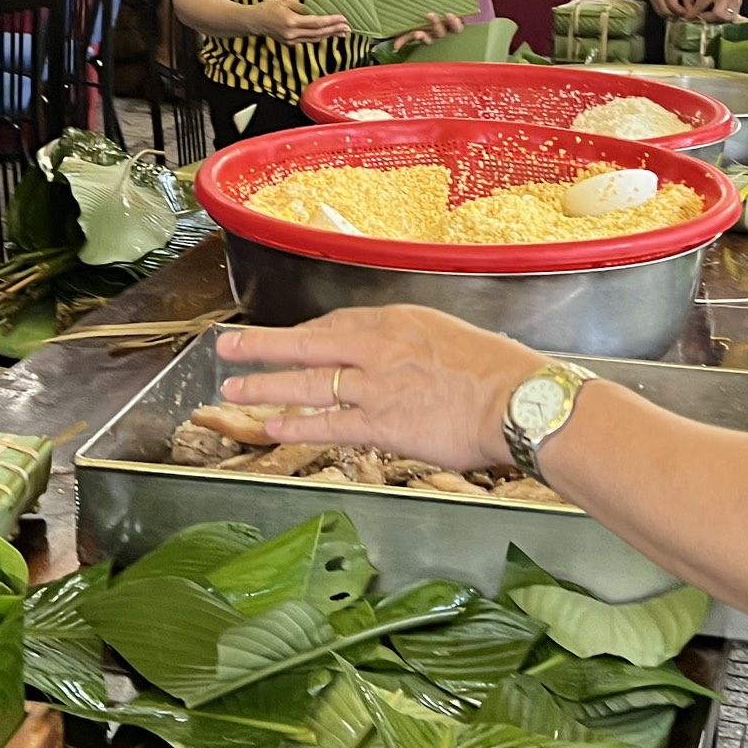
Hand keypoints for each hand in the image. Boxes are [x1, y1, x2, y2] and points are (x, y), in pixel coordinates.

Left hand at [215, 306, 545, 472]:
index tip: (290, 340)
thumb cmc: (500, 372)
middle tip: (230, 347)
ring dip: (265, 385)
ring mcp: (375, 386)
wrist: (517, 401)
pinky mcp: (380, 423)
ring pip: (307, 383)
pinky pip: (328, 424)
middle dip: (263, 346)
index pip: (338, 323)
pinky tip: (272, 426)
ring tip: (234, 387)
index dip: (307, 334)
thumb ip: (418, 345)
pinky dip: (296, 425)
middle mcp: (378, 347)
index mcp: (398, 321)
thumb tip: (408, 359)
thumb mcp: (453, 336)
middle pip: (307, 344)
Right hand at [250, 0, 348, 44]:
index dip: (331, 21)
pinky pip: (308, 40)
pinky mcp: (290, 43)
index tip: (343, 18)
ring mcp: (291, 40)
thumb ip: (301, 6)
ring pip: (315, 39)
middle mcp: (292, 33)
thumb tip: (314, 11)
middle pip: (319, 33)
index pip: (317, 23)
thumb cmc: (268, 7)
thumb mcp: (285, 0)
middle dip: (335, 30)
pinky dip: (320, 37)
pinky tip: (329, 34)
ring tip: (343, 32)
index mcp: (291, 21)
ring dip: (330, 35)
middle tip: (348, 27)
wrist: (254, 21)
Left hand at [390, 11, 467, 51]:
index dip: (454, 23)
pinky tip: (397, 46)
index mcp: (448, 19)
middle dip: (437, 26)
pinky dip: (402, 42)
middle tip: (430, 14)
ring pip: (427, 39)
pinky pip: (406, 39)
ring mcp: (424, 30)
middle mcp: (438, 28)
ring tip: (418, 32)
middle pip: (441, 34)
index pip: (456, 27)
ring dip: (423, 37)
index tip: (450, 14)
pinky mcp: (409, 31)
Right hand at [646, 0, 695, 17]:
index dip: (681, 12)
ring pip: (660, 13)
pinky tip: (671, 7)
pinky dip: (665, 11)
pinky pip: (657, 9)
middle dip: (675, 15)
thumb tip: (690, 10)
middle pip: (665, 12)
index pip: (673, 6)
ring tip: (677, 11)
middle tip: (683, 13)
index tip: (688, 12)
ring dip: (670, 15)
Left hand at [691, 0, 745, 21]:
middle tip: (703, 17)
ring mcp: (733, 1)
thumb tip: (695, 10)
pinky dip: (726, 18)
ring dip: (718, 20)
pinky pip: (733, 16)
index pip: (701, 5)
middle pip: (717, 14)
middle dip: (708, 18)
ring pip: (726, 17)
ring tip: (712, 17)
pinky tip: (721, 16)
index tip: (689, 18)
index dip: (694, 13)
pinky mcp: (740, 4)